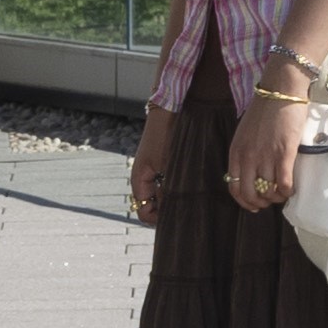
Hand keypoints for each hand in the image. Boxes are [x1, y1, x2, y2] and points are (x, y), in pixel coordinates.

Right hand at [132, 104, 186, 221]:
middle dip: (166, 209)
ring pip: (158, 195)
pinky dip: (173, 187)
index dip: (159, 218)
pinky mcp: (158, 164)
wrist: (170, 109)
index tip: (178, 211)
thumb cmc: (169, 134)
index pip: (143, 212)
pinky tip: (188, 180)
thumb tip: (173, 209)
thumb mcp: (171, 165)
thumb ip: (169, 190)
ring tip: (189, 192)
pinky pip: (162, 184)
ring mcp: (149, 171)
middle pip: (151, 206)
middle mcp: (141, 178)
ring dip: (171, 197)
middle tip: (186, 204)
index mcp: (138, 180)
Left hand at [225, 83, 319, 217]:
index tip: (255, 204)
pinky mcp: (284, 154)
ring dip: (277, 197)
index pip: (234, 187)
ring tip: (283, 192)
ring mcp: (266, 156)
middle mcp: (248, 157)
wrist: (280, 91)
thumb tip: (252, 173)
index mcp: (236, 152)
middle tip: (270, 200)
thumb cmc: (264, 109)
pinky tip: (291, 188)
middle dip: (261, 203)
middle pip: (251, 194)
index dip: (245, 201)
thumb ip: (245, 152)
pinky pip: (284, 184)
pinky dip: (288, 191)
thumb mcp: (245, 133)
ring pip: (269, 191)